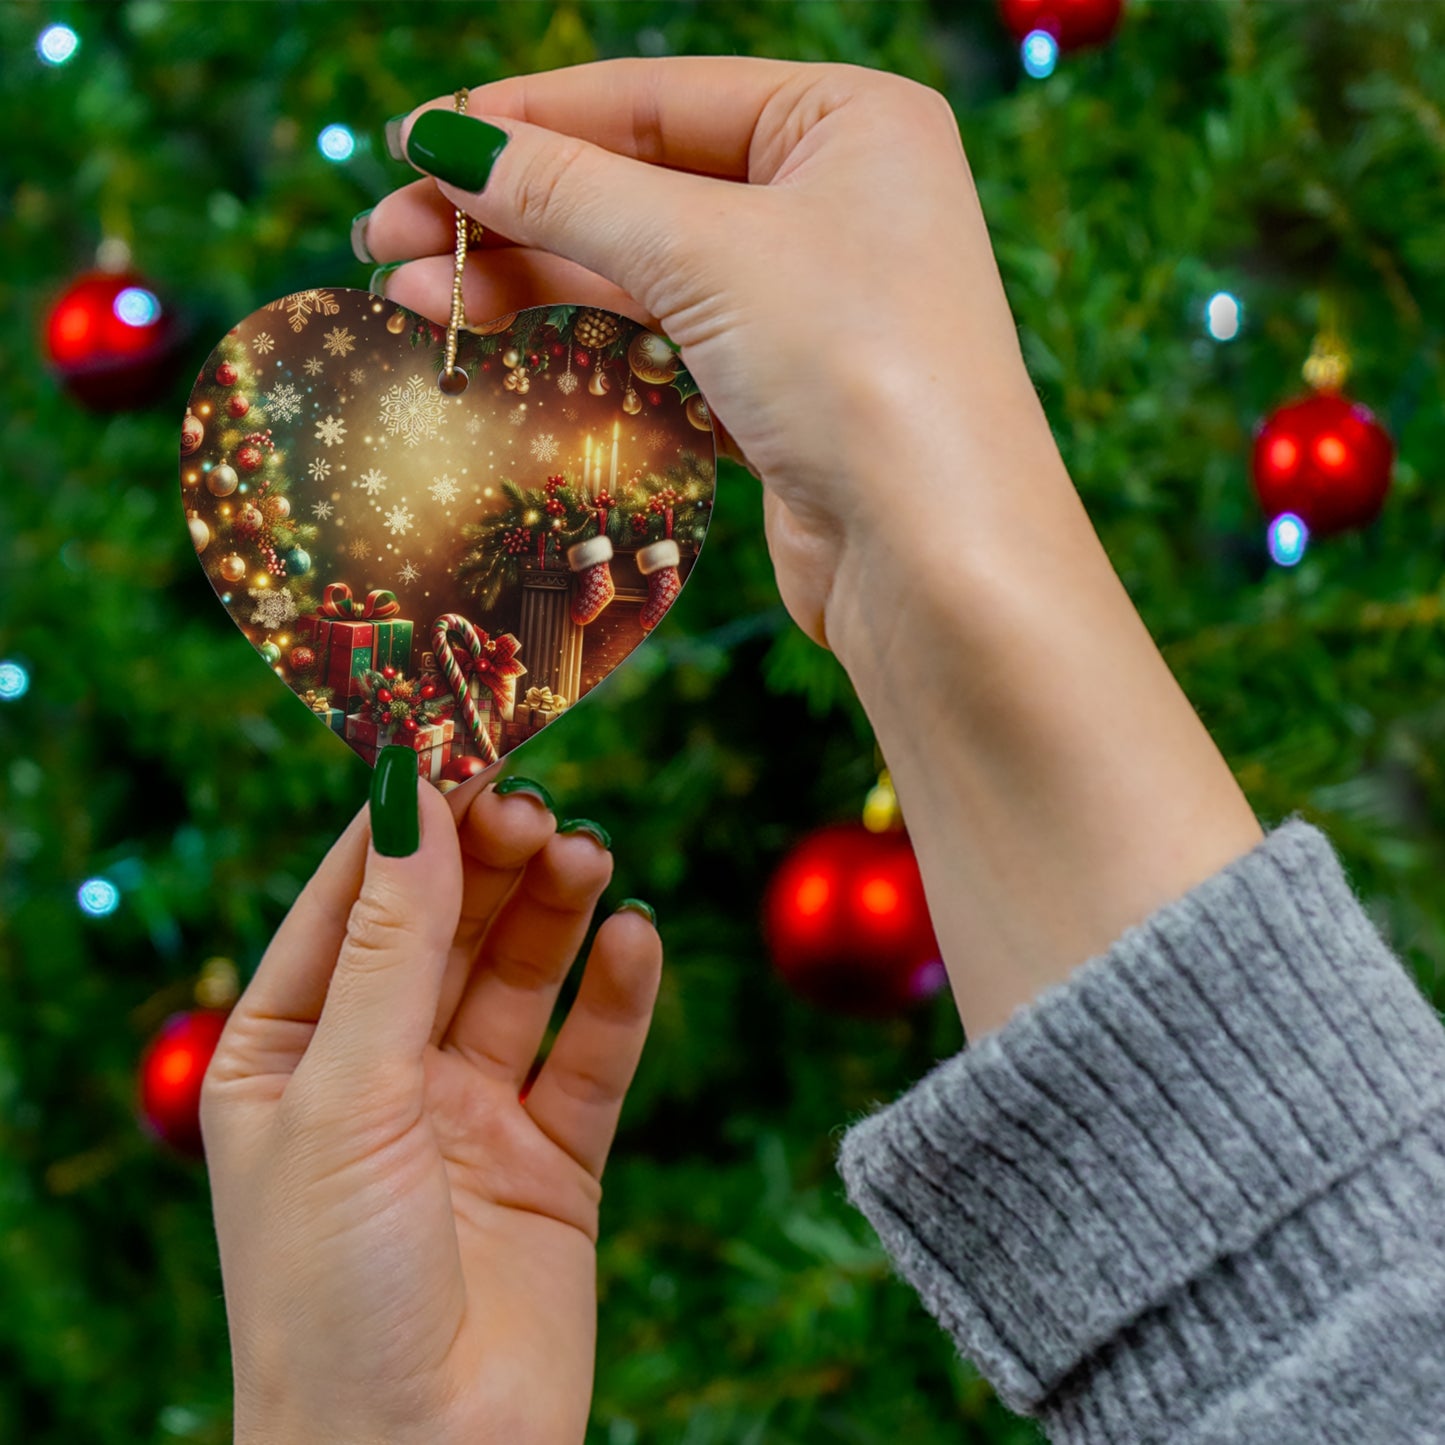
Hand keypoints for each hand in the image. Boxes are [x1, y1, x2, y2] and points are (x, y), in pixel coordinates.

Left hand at [201, 768, 660, 1444]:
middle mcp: (379, 1073)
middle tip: (537, 807)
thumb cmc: (332, 1293)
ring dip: (555, 912)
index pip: (351, 902)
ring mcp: (469, 1114)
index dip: (406, 822)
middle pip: (446, 928)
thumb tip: (409, 793)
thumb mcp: (346, 1095)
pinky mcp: (552, 1159)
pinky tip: (635, 940)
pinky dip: (617, 995)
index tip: (462, 742)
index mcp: (288, 1053)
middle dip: (489, 863)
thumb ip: (391, 944)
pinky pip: (591, 1056)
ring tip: (588, 858)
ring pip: (521, 978)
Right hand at [360, 60, 1261, 1039]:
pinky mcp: (781, 392)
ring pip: (641, 271)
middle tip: (387, 237)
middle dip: (510, 212)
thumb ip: (570, 191)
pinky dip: (582, 341)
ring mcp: (808, 302)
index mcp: (846, 123)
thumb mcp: (706, 253)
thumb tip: (444, 142)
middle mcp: (834, 202)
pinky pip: (662, 342)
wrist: (937, 561)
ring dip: (528, 280)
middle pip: (638, 185)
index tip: (415, 145)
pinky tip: (495, 341)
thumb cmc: (858, 370)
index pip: (656, 97)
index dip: (527, 120)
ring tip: (412, 294)